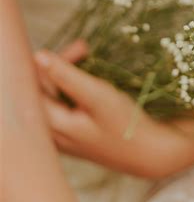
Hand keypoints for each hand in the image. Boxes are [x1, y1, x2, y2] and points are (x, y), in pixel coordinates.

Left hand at [33, 39, 164, 174]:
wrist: (150, 153)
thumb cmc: (124, 125)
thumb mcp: (97, 96)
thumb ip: (66, 76)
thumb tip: (39, 56)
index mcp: (50, 126)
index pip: (35, 85)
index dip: (51, 61)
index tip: (80, 48)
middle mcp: (50, 134)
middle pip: (43, 90)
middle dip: (61, 66)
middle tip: (86, 48)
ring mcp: (61, 136)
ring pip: (53, 96)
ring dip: (68, 74)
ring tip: (88, 57)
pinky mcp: (74, 136)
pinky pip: (64, 106)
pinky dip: (74, 89)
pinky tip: (90, 80)